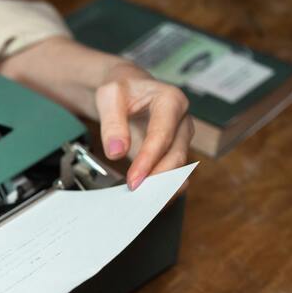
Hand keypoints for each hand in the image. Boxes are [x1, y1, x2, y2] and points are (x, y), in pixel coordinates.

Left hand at [93, 61, 194, 189]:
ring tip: (143, 204)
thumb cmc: (121, 89)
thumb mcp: (110, 95)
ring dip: (162, 188)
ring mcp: (180, 139)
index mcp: (170, 101)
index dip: (148, 160)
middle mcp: (182, 121)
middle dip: (157, 178)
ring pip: (179, 169)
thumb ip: (112, 122)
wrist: (127, 89)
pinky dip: (162, 189)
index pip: (162, 135)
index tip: (134, 180)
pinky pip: (173, 175)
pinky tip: (147, 200)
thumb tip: (117, 150)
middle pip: (176, 155)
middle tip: (136, 195)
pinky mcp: (173, 152)